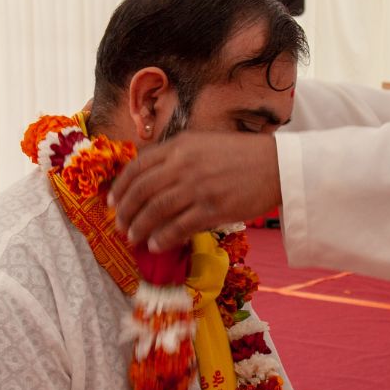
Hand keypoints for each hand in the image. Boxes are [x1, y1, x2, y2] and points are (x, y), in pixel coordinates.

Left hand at [108, 131, 282, 252]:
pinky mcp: (212, 208)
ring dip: (139, 227)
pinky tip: (156, 245)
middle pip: (141, 191)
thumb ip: (176, 156)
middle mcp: (184, 164)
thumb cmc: (241, 155)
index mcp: (179, 146)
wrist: (277, 165)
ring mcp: (197, 187)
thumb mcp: (203, 144)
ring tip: (134, 238)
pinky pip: (178, 227)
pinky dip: (162, 238)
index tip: (112, 203)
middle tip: (120, 226)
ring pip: (155, 211)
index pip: (137, 167)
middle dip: (125, 212)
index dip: (120, 188)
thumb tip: (150, 178)